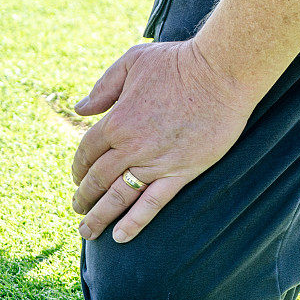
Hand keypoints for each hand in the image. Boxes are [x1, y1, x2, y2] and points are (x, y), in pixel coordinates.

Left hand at [71, 40, 258, 242]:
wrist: (222, 73)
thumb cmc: (177, 62)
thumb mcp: (132, 62)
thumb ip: (103, 87)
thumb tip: (80, 110)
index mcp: (116, 120)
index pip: (87, 152)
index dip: (78, 167)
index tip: (77, 178)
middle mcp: (131, 147)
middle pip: (98, 179)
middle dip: (84, 197)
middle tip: (78, 210)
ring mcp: (156, 163)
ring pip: (118, 197)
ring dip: (99, 216)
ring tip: (87, 232)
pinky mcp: (181, 173)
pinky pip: (152, 204)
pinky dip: (134, 222)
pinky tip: (120, 237)